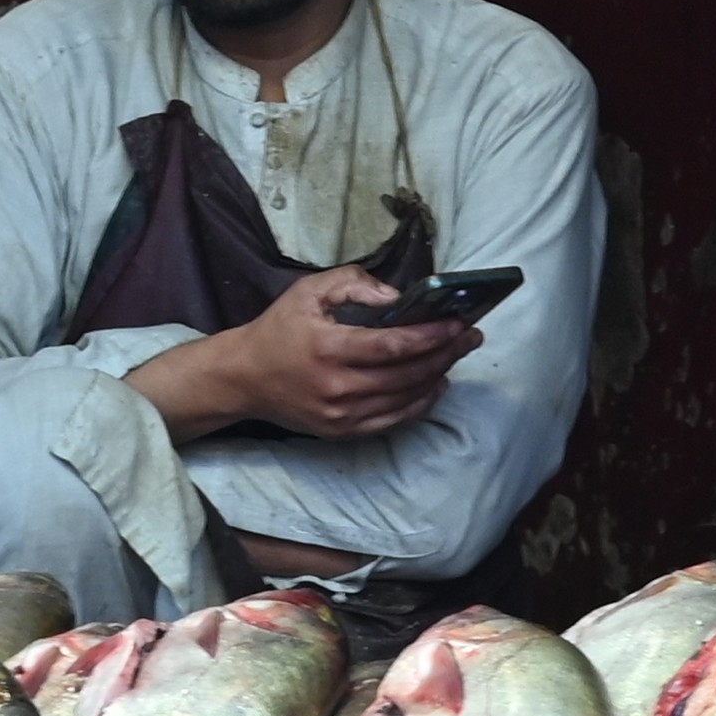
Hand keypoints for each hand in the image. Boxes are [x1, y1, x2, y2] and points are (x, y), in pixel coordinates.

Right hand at [129, 264, 478, 445]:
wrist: (244, 378)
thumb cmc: (278, 330)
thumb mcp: (308, 291)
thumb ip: (354, 283)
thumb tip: (399, 298)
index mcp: (329, 348)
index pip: (394, 345)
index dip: (431, 335)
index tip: (458, 322)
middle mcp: (337, 387)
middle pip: (407, 373)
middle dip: (446, 353)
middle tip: (471, 335)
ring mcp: (341, 415)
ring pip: (405, 398)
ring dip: (438, 376)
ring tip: (457, 354)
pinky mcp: (342, 432)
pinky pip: (393, 420)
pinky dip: (420, 403)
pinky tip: (436, 384)